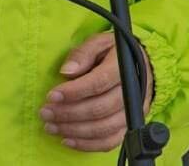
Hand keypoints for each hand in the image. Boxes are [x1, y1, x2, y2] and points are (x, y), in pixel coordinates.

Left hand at [39, 32, 153, 152]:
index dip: (73, 92)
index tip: (51, 96)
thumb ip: (83, 54)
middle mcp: (131, 93)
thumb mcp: (99, 43)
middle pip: (99, 108)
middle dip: (68, 113)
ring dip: (74, 131)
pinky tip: (67, 140)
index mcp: (123, 68)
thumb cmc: (114, 52)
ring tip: (51, 126)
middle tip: (45, 112)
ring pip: (103, 128)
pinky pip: (109, 142)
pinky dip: (87, 144)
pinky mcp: (129, 126)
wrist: (143, 66)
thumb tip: (66, 71)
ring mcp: (132, 113)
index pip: (98, 83)